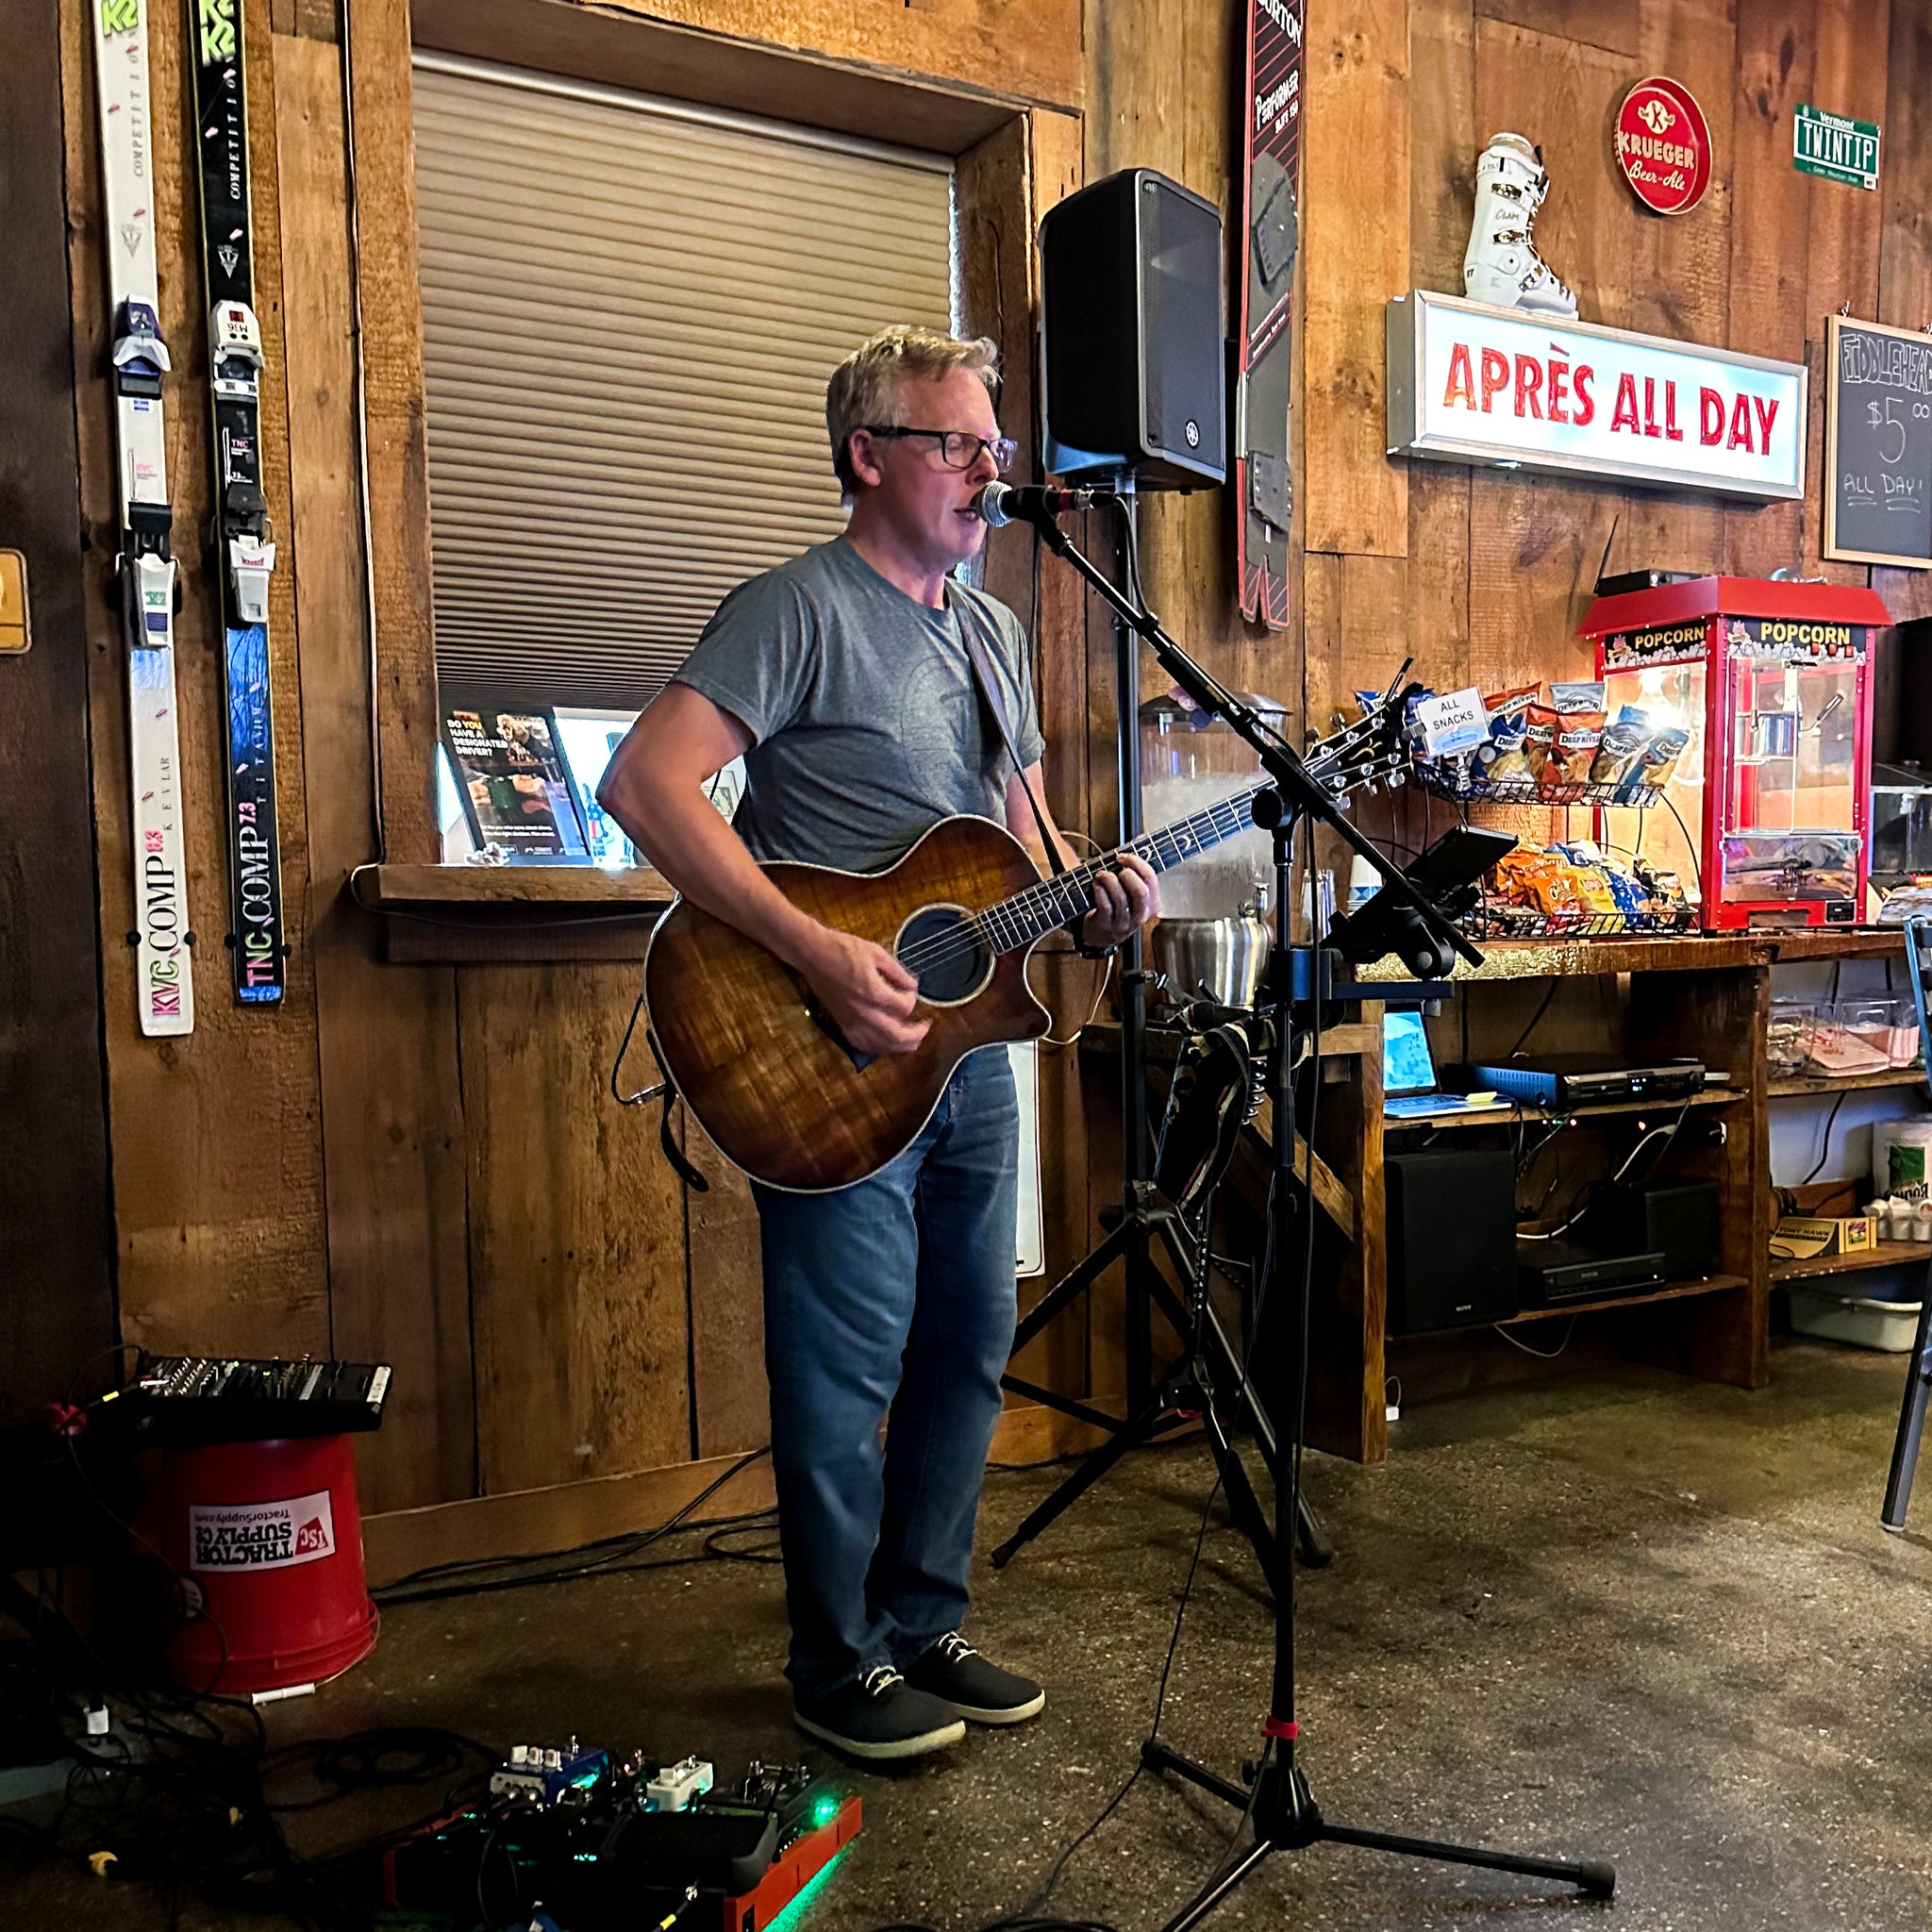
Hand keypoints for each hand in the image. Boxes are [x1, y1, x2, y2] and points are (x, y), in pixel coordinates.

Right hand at [802, 928, 929, 1055]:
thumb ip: (898, 972)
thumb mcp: (876, 953)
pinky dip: (879, 1047)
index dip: (912, 998)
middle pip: (897, 1036)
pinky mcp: (841, 1024)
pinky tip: (886, 1042)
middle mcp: (863, 1012)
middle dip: (917, 1034)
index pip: (904, 1007)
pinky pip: (863, 1044)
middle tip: (926, 1026)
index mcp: (873, 992)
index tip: (909, 989)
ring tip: (912, 1039)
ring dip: (900, 1045)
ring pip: (881, 1046)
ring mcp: (851, 1021)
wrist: (813, 954)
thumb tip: (914, 986)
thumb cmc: (844, 949)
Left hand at [1082, 854, 1159, 950]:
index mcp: (1152, 905)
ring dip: (1109, 880)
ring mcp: (1123, 923)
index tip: (1123, 857)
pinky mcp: (1106, 925)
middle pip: (1140, 891)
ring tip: (1102, 875)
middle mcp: (1140, 915)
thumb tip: (1131, 849)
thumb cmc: (1117, 908)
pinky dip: (1099, 891)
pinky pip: (1105, 905)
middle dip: (1127, 874)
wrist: (1101, 935)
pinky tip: (1096, 886)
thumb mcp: (1133, 897)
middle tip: (1116, 870)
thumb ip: (1136, 877)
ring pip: (1120, 897)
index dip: (1137, 863)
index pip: (1151, 879)